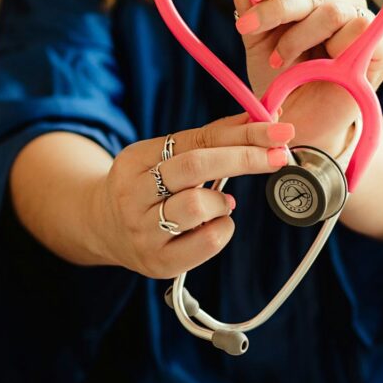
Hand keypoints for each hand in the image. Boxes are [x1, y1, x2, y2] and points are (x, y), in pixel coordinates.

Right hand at [90, 114, 294, 278]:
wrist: (103, 228)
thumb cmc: (149, 187)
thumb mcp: (166, 157)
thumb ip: (210, 139)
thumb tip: (261, 119)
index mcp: (135, 160)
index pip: (196, 139)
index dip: (242, 134)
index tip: (278, 130)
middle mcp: (133, 195)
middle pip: (195, 166)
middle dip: (244, 158)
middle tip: (279, 155)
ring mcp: (143, 231)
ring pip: (197, 206)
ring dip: (223, 201)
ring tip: (221, 203)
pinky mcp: (158, 262)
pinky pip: (206, 243)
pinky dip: (223, 228)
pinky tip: (215, 224)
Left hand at [232, 0, 382, 154]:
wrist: (297, 123)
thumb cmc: (279, 80)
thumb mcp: (256, 39)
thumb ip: (248, 0)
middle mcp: (339, 0)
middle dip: (276, 8)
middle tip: (249, 29)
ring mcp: (362, 21)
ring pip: (332, 9)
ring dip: (299, 37)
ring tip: (280, 60)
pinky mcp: (382, 47)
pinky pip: (360, 30)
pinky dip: (332, 49)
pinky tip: (318, 67)